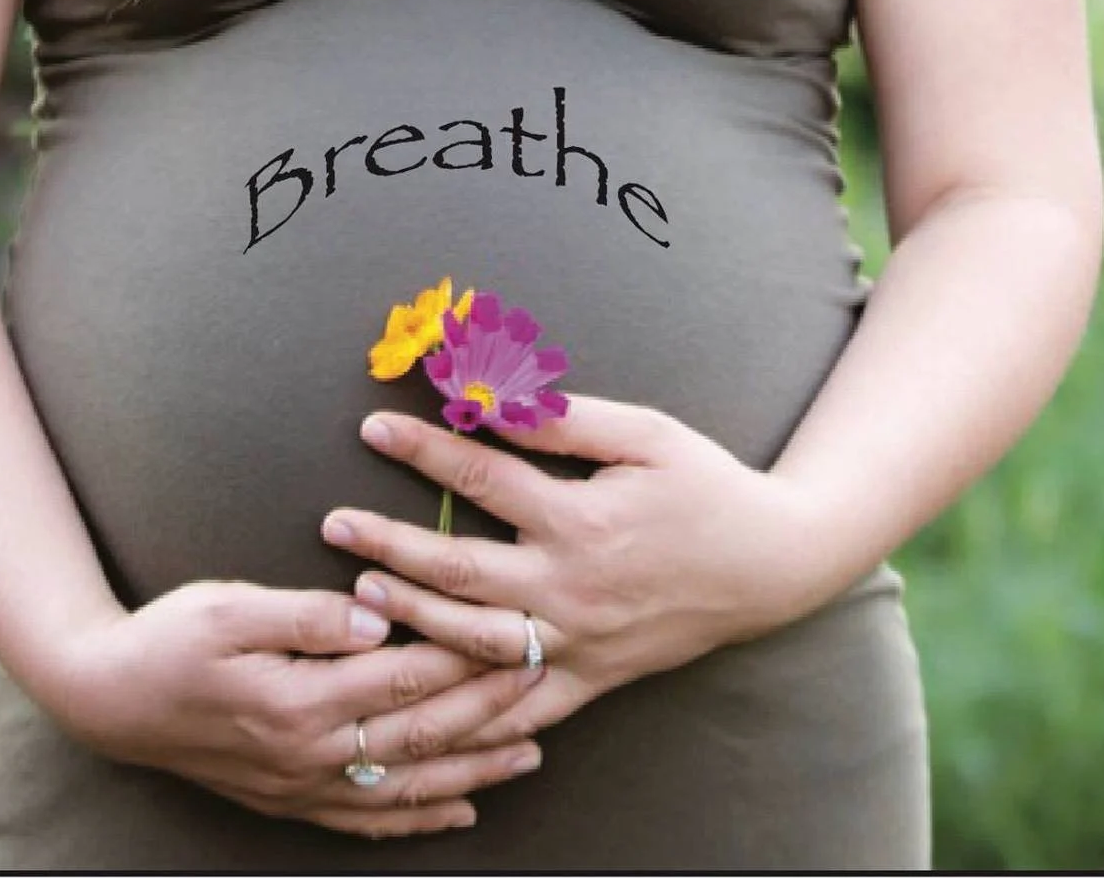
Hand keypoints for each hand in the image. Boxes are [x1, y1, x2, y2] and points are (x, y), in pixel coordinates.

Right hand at [50, 580, 547, 837]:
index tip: (520, 631)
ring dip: (475, 768)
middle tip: (548, 681)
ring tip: (532, 750)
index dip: (468, 657)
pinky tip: (461, 807)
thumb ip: (304, 613)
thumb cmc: (167, 638)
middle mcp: (309, 752)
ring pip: (407, 783)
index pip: (406, 677)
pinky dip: (420, 816)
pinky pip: (369, 817)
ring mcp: (302, 784)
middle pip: (421, 733)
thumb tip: (373, 613)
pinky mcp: (290, 799)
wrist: (106, 698)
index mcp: (299, 699)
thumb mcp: (227, 606)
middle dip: (491, 709)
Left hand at [320, 395, 836, 750]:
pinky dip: (466, 706)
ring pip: (474, 643)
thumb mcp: (645, 434)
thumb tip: (493, 398)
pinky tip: (419, 696)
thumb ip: (564, 421)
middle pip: (459, 571)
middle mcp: (571, 588)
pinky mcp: (588, 679)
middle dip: (387, 543)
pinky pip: (517, 704)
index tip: (371, 427)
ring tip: (356, 595)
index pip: (482, 481)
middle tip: (331, 521)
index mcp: (583, 520)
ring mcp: (577, 642)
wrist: (772, 564)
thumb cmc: (706, 485)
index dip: (423, 449)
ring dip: (409, 620)